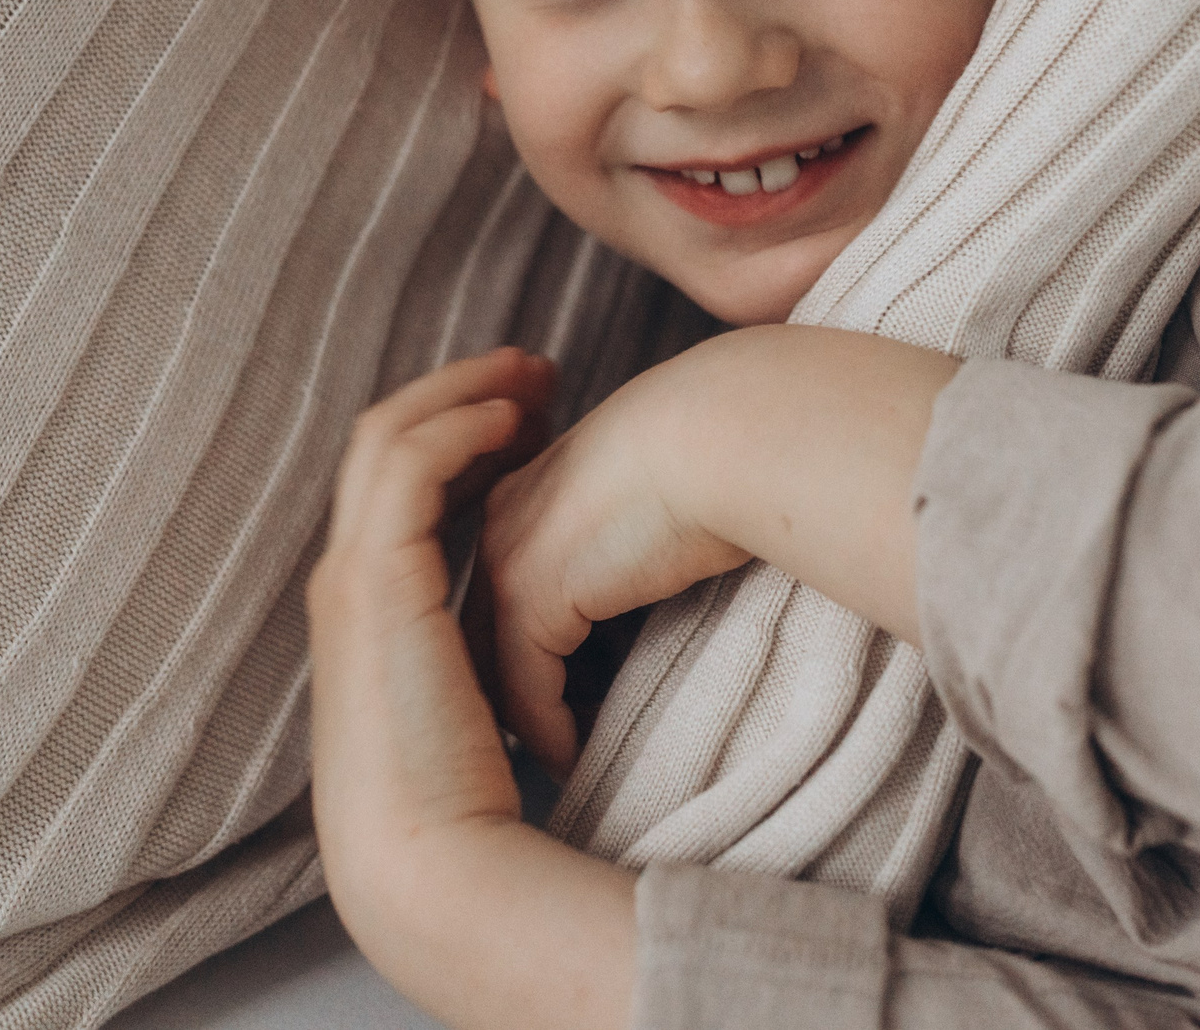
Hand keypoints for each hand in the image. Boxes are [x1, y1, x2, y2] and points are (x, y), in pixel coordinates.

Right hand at [307, 349, 636, 1029]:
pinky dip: (456, 429)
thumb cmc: (464, 803)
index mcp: (366, 605)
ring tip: (533, 375)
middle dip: (460, 391)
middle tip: (535, 368)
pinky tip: (512, 418)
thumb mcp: (479, 701)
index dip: (460, 433)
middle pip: (384, 441)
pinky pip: (406, 469)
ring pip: (387, 437)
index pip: (397, 484)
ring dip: (462, 393)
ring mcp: (353, 579)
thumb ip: (495, 647)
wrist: (429, 861)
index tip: (532, 410)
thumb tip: (556, 618)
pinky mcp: (376, 584)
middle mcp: (346, 580)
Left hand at [472, 353, 750, 772]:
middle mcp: (501, 525)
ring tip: (565, 767)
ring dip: (527, 727)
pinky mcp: (532, 595)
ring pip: (495, 672)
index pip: (499, 595)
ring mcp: (507, 559)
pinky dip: (553, 736)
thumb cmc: (714, 457)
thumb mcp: (649, 500)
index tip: (556, 702)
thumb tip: (645, 586)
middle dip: (504, 696)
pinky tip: (582, 761)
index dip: (518, 653)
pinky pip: (528, 693)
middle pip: (479, 637)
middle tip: (543, 749)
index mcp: (524, 496)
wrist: (720, 433)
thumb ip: (623, 545)